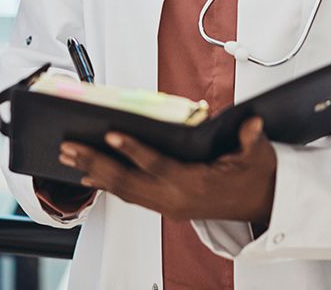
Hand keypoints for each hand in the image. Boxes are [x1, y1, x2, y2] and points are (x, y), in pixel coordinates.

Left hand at [60, 117, 275, 224]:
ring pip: (124, 190)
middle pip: (129, 181)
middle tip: (70, 147)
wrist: (262, 203)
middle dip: (96, 163)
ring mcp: (168, 206)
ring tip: (69, 157)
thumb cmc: (255, 177)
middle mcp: (176, 199)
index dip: (133, 150)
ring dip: (94, 173)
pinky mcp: (165, 207)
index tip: (111, 134)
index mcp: (196, 185)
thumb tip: (252, 123)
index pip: (158, 166)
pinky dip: (107, 185)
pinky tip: (88, 175)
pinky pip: (130, 196)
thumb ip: (251, 139)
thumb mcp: (258, 155)